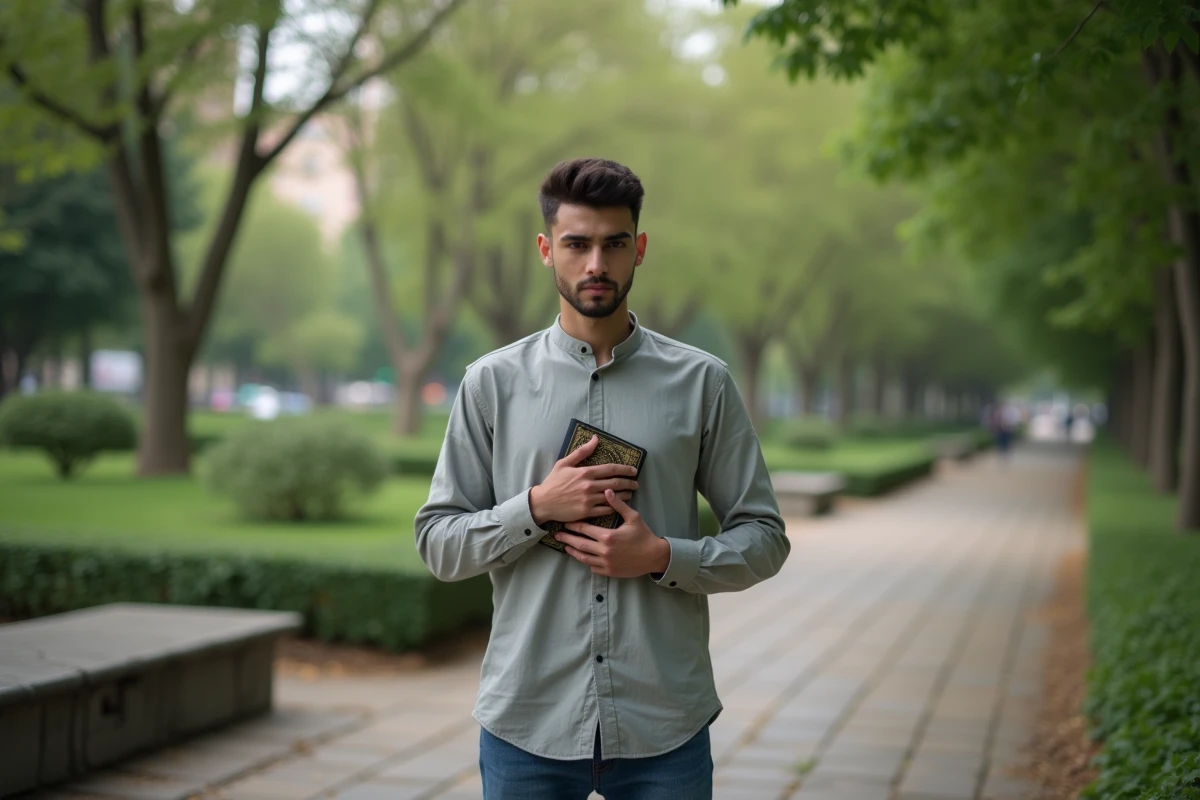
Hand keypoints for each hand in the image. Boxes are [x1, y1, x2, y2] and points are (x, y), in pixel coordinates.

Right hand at [529, 436, 638, 524]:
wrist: (543, 502)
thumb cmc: (553, 482)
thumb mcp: (564, 463)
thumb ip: (581, 452)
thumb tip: (595, 439)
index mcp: (585, 472)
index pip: (611, 469)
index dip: (625, 469)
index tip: (634, 471)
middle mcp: (589, 485)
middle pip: (616, 483)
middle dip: (629, 483)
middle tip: (636, 483)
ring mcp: (589, 499)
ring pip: (613, 497)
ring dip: (625, 495)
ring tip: (630, 494)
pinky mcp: (587, 512)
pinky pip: (606, 509)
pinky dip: (615, 507)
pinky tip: (619, 505)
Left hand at [555, 490, 670, 577]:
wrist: (654, 557)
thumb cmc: (644, 535)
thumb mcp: (633, 517)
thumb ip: (618, 505)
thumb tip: (607, 490)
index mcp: (608, 536)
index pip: (585, 529)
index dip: (574, 525)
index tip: (565, 521)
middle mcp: (604, 551)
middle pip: (580, 544)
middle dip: (567, 538)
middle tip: (557, 534)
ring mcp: (606, 563)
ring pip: (583, 558)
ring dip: (573, 552)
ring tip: (565, 546)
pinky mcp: (609, 572)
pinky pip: (593, 567)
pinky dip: (586, 562)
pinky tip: (582, 557)